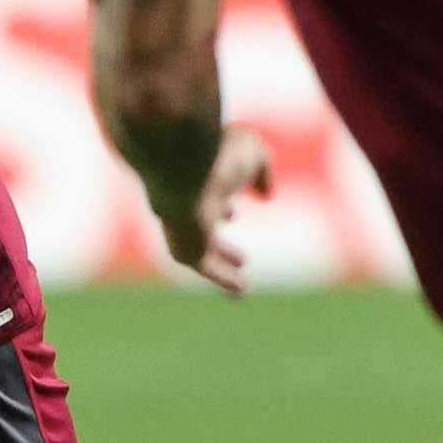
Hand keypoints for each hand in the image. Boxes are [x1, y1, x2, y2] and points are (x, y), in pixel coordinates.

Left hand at [159, 125, 276, 295]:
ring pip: (202, 250)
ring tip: (241, 286)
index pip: (206, 192)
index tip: (233, 213)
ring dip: (221, 264)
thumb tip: (264, 194)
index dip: (221, 204)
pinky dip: (222, 278)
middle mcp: (183, 200)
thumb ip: (261, 169)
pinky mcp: (181, 246)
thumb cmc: (216, 151)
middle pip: (200, 225)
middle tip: (240, 256)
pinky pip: (204, 267)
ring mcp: (179, 225)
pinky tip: (239, 291)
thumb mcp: (251, 151)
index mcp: (194, 175)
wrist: (180, 167)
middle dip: (219, 242)